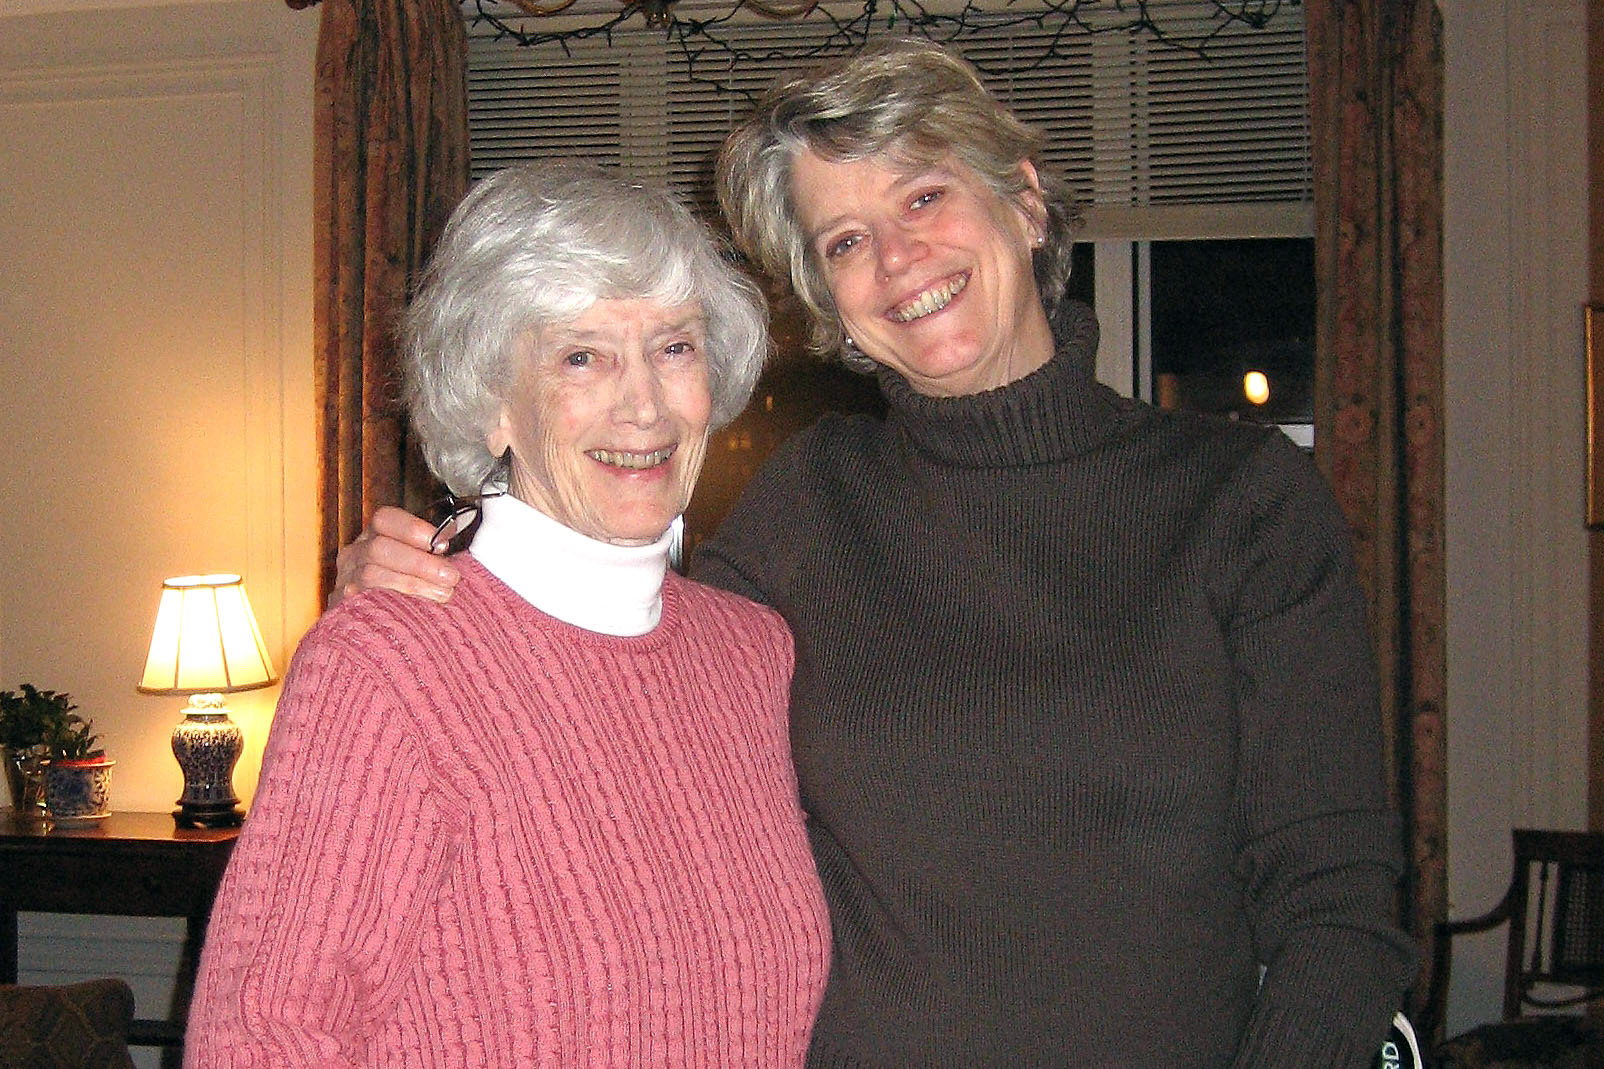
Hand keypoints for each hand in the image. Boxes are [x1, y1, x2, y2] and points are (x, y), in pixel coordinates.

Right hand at [328, 505, 461, 608]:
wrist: (379, 632)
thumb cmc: (409, 591)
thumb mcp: (419, 565)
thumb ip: (433, 552)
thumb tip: (451, 538)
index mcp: (372, 536)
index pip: (384, 519)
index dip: (413, 528)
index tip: (442, 543)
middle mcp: (353, 555)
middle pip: (379, 548)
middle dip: (420, 562)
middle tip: (450, 577)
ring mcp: (345, 582)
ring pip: (371, 575)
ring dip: (412, 584)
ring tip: (442, 594)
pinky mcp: (342, 609)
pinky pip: (363, 604)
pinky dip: (393, 606)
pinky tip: (417, 613)